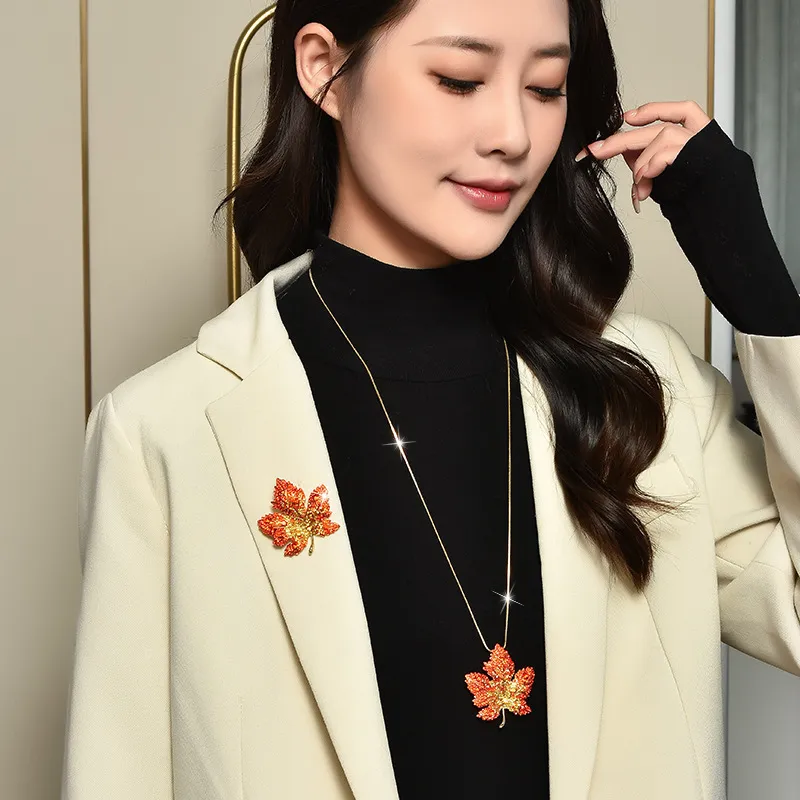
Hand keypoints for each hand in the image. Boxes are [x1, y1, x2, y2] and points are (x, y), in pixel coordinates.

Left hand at [574, 100, 712, 212]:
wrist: (723, 219)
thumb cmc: (697, 201)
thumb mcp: (669, 179)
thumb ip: (651, 162)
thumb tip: (626, 153)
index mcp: (701, 138)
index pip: (678, 112)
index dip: (652, 111)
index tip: (626, 118)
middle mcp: (705, 137)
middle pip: (659, 127)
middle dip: (623, 139)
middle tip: (595, 150)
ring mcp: (705, 145)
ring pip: (662, 136)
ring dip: (642, 161)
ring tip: (638, 183)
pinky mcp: (701, 157)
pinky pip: (667, 151)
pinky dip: (651, 164)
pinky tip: (644, 180)